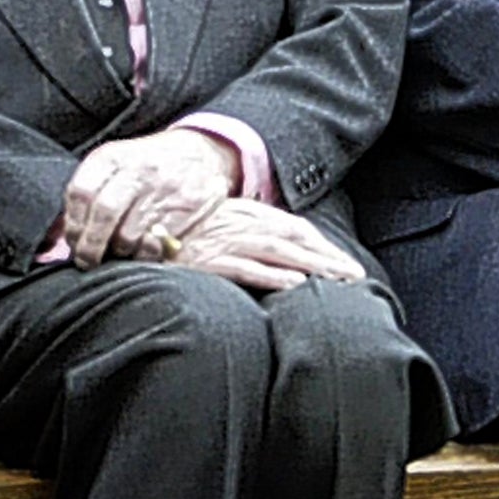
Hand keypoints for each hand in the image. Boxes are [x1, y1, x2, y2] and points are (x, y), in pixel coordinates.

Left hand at [64, 129, 239, 266]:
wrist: (199, 153)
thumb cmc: (142, 168)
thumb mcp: (113, 167)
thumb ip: (86, 195)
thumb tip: (53, 239)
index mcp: (111, 157)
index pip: (81, 192)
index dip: (73, 225)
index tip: (73, 243)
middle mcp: (135, 170)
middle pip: (104, 212)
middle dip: (91, 245)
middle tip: (87, 262)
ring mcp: (161, 189)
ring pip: (130, 233)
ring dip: (119, 252)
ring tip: (117, 255)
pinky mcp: (184, 209)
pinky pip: (156, 243)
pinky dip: (144, 255)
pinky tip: (141, 252)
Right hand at [166, 197, 365, 293]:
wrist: (142, 230)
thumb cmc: (183, 231)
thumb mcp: (220, 222)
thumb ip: (249, 230)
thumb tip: (282, 252)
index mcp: (247, 214)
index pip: (294, 228)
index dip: (323, 245)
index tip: (346, 263)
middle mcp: (241, 225)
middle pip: (294, 239)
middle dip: (328, 257)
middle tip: (356, 276)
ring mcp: (227, 243)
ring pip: (279, 253)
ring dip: (312, 265)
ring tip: (338, 281)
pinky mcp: (211, 262)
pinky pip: (247, 268)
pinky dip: (273, 276)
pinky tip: (295, 285)